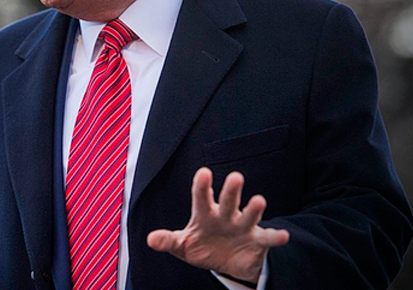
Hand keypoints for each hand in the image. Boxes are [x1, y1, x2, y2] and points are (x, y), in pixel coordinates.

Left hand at [147, 167, 288, 283]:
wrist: (226, 261)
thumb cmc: (202, 245)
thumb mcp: (182, 245)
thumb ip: (167, 240)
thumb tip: (151, 239)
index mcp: (205, 214)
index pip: (202, 197)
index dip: (202, 186)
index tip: (204, 173)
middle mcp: (225, 216)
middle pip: (228, 201)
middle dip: (231, 191)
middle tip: (236, 177)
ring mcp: (242, 227)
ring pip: (249, 216)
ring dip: (254, 210)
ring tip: (259, 201)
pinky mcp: (257, 241)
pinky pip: (267, 238)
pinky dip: (275, 237)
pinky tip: (283, 236)